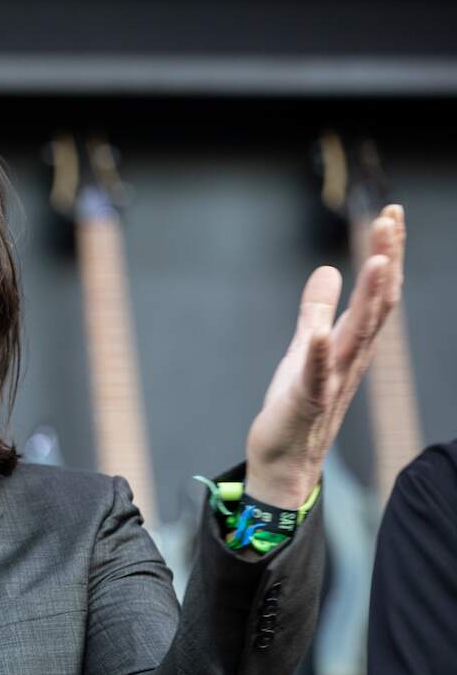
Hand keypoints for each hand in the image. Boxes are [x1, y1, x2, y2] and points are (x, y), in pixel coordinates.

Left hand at [245, 205, 405, 506]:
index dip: (385, 253)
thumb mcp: (304, 348)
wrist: (284, 461)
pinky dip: (319, 353)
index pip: (376, 292)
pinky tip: (320, 332)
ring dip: (369, 297)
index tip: (390, 214)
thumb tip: (328, 269)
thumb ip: (316, 310)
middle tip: (391, 219)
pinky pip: (316, 376)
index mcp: (351, 344)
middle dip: (385, 260)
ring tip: (377, 260)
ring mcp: (332, 380)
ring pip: (358, 335)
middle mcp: (351, 359)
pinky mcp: (306, 402)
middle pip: (376, 304)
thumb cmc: (296, 406)